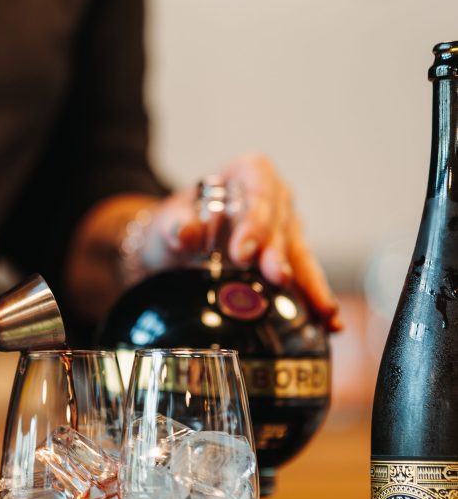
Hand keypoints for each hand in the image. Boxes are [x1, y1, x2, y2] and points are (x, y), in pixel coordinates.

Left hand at [130, 154, 341, 331]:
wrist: (175, 248)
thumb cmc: (176, 225)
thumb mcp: (167, 222)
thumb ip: (173, 224)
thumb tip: (184, 232)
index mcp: (249, 173)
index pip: (259, 188)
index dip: (256, 218)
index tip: (242, 252)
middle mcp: (276, 199)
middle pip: (283, 223)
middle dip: (279, 252)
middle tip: (275, 278)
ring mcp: (287, 230)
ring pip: (301, 253)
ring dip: (310, 282)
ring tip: (323, 310)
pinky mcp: (291, 260)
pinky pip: (306, 279)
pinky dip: (315, 300)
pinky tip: (331, 324)